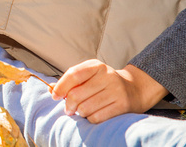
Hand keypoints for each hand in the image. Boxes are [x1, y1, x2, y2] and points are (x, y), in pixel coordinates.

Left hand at [51, 60, 167, 122]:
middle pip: (76, 94)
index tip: (55, 96)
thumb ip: (70, 81)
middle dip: (68, 104)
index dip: (61, 87)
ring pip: (85, 108)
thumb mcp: (89, 76)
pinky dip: (90, 119)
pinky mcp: (122, 105)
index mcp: (96, 66)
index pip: (73, 75)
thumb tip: (51, 90)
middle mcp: (107, 76)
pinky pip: (96, 117)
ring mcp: (116, 91)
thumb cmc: (104, 83)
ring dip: (79, 112)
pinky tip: (92, 114)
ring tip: (81, 110)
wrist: (134, 89)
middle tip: (68, 108)